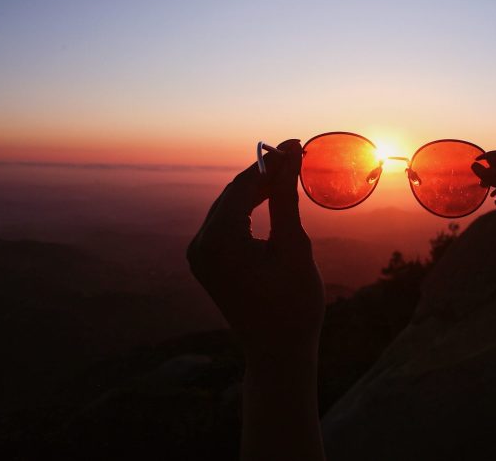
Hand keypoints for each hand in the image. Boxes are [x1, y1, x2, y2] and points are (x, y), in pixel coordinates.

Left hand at [187, 139, 323, 361]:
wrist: (278, 352)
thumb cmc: (293, 304)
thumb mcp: (293, 246)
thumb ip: (286, 197)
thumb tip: (291, 156)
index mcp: (218, 242)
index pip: (244, 187)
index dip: (272, 162)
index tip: (296, 143)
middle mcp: (199, 245)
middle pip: (232, 193)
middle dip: (264, 173)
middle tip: (295, 153)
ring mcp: (199, 255)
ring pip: (228, 206)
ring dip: (256, 189)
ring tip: (288, 172)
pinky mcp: (205, 262)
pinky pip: (225, 224)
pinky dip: (247, 209)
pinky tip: (270, 197)